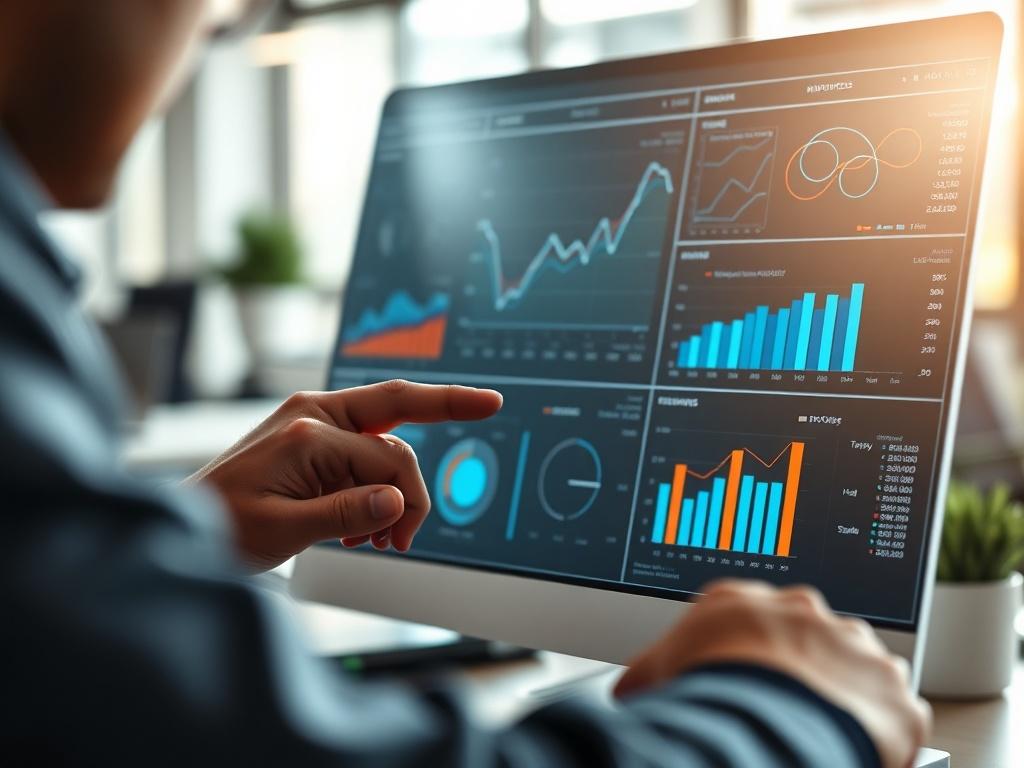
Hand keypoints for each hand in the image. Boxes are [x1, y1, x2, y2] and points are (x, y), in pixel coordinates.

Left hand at [188, 380, 501, 569]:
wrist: (182, 526)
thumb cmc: (220, 525)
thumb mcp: (285, 528)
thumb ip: (346, 511)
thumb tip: (397, 502)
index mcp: (307, 431)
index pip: (387, 456)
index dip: (408, 500)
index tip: (408, 538)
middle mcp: (313, 414)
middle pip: (398, 407)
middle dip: (434, 432)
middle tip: (451, 465)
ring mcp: (312, 422)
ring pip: (384, 437)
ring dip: (393, 486)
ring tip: (379, 539)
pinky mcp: (313, 438)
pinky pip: (363, 451)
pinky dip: (374, 487)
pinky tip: (362, 527)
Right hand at [615, 580, 930, 767]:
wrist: (762, 713)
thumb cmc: (707, 685)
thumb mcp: (652, 671)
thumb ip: (647, 672)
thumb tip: (625, 692)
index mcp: (747, 600)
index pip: (748, 616)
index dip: (744, 649)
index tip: (741, 674)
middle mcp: (805, 612)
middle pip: (807, 636)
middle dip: (799, 667)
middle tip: (779, 708)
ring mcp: (855, 648)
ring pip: (858, 668)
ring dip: (845, 696)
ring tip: (822, 733)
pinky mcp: (893, 694)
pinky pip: (898, 713)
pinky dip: (884, 735)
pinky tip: (858, 752)